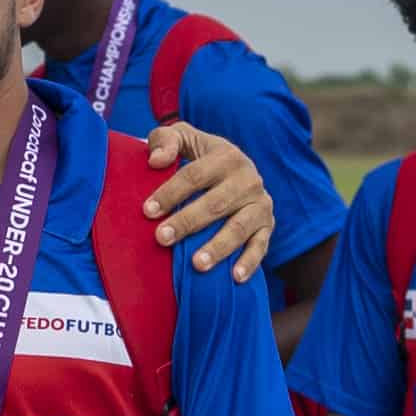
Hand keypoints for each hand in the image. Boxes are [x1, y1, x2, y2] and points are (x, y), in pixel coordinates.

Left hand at [133, 122, 275, 279]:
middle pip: (215, 203)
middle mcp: (248, 179)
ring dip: (218, 246)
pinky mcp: (268, 225)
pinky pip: (261, 246)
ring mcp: (260, 203)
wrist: (235, 170)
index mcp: (226, 156)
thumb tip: (156, 161)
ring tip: (197, 264)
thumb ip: (165, 140)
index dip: (170, 193)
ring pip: (239, 227)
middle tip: (162, 238)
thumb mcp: (183, 138)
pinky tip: (234, 277)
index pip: (195, 176)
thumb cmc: (199, 157)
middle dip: (187, 222)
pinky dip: (249, 262)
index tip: (148, 211)